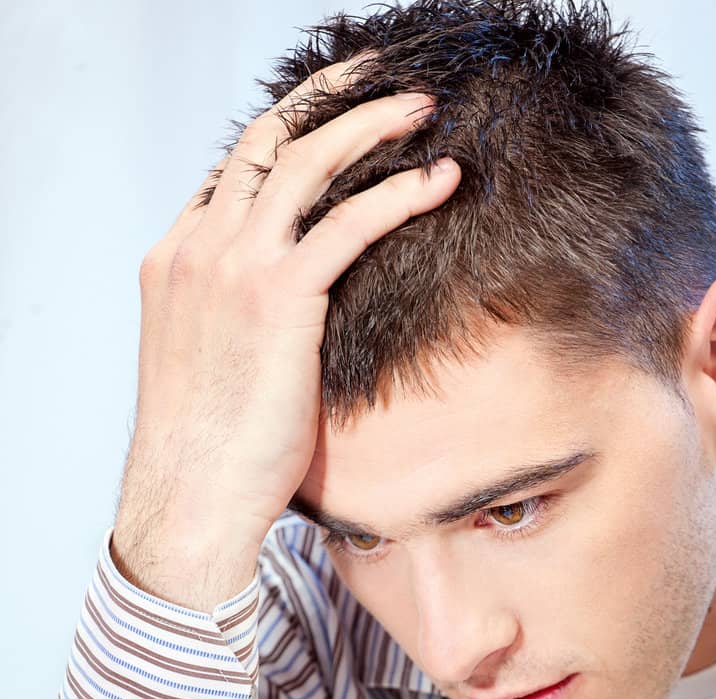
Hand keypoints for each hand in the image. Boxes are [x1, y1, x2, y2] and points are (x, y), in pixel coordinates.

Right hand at [114, 55, 460, 606]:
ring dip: (369, 126)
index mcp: (174, 260)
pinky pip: (348, 224)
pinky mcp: (279, 299)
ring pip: (307, 162)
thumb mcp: (209, 371)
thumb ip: (234, 325)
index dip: (284, 139)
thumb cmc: (208, 455)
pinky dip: (399, 195)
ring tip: (422, 111)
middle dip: (328, 102)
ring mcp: (233, 267)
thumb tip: (283, 331)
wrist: (191, 496)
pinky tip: (440, 182)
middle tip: (380, 84)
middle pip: (266, 143)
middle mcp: (199, 249)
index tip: (332, 126)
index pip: (230, 174)